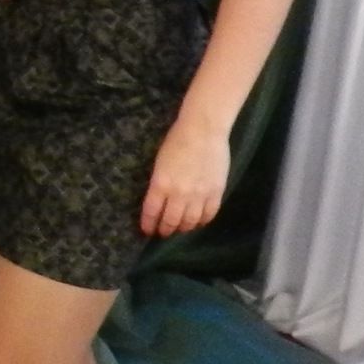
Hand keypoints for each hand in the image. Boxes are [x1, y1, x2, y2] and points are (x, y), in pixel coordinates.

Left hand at [139, 113, 229, 236]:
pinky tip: (198, 221)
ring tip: (180, 228)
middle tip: (163, 232)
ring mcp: (199, 195)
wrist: (203, 131)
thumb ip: (159, 183)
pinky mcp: (216, 192)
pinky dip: (202, 221)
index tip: (147, 230)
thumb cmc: (176, 140)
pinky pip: (209, 214)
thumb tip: (159, 199)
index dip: (148, 224)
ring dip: (183, 227)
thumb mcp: (159, 163)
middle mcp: (179, 194)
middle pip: (171, 221)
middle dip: (165, 229)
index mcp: (161, 184)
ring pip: (190, 221)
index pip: (152, 212)